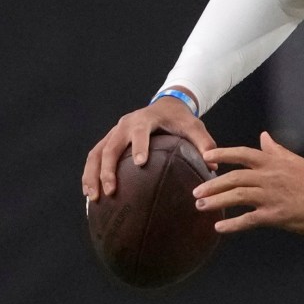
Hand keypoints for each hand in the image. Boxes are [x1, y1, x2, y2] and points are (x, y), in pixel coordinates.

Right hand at [82, 95, 212, 202]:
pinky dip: (90, 175)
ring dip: (92, 175)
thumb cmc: (180, 119)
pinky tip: (90, 194)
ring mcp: (113, 133)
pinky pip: (94, 157)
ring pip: (96, 153)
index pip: (139, 132)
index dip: (139, 146)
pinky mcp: (108, 140)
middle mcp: (124, 125)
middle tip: (111, 191)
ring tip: (94, 197)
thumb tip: (213, 165)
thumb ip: (204, 143)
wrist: (165, 105)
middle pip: (110, 146)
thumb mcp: (194, 126)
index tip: (140, 164)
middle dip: (108, 169)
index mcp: (144, 120)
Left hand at [195, 132, 303, 234]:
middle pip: (233, 178)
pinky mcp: (273, 215)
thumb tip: (263, 137)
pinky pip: (248, 220)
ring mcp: (270, 197)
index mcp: (272, 163)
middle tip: (196, 191)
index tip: (206, 157)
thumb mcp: (295, 161)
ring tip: (201, 206)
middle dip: (212, 185)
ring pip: (237, 197)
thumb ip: (276, 150)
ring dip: (216, 202)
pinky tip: (219, 228)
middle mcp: (268, 178)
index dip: (222, 154)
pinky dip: (232, 225)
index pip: (242, 155)